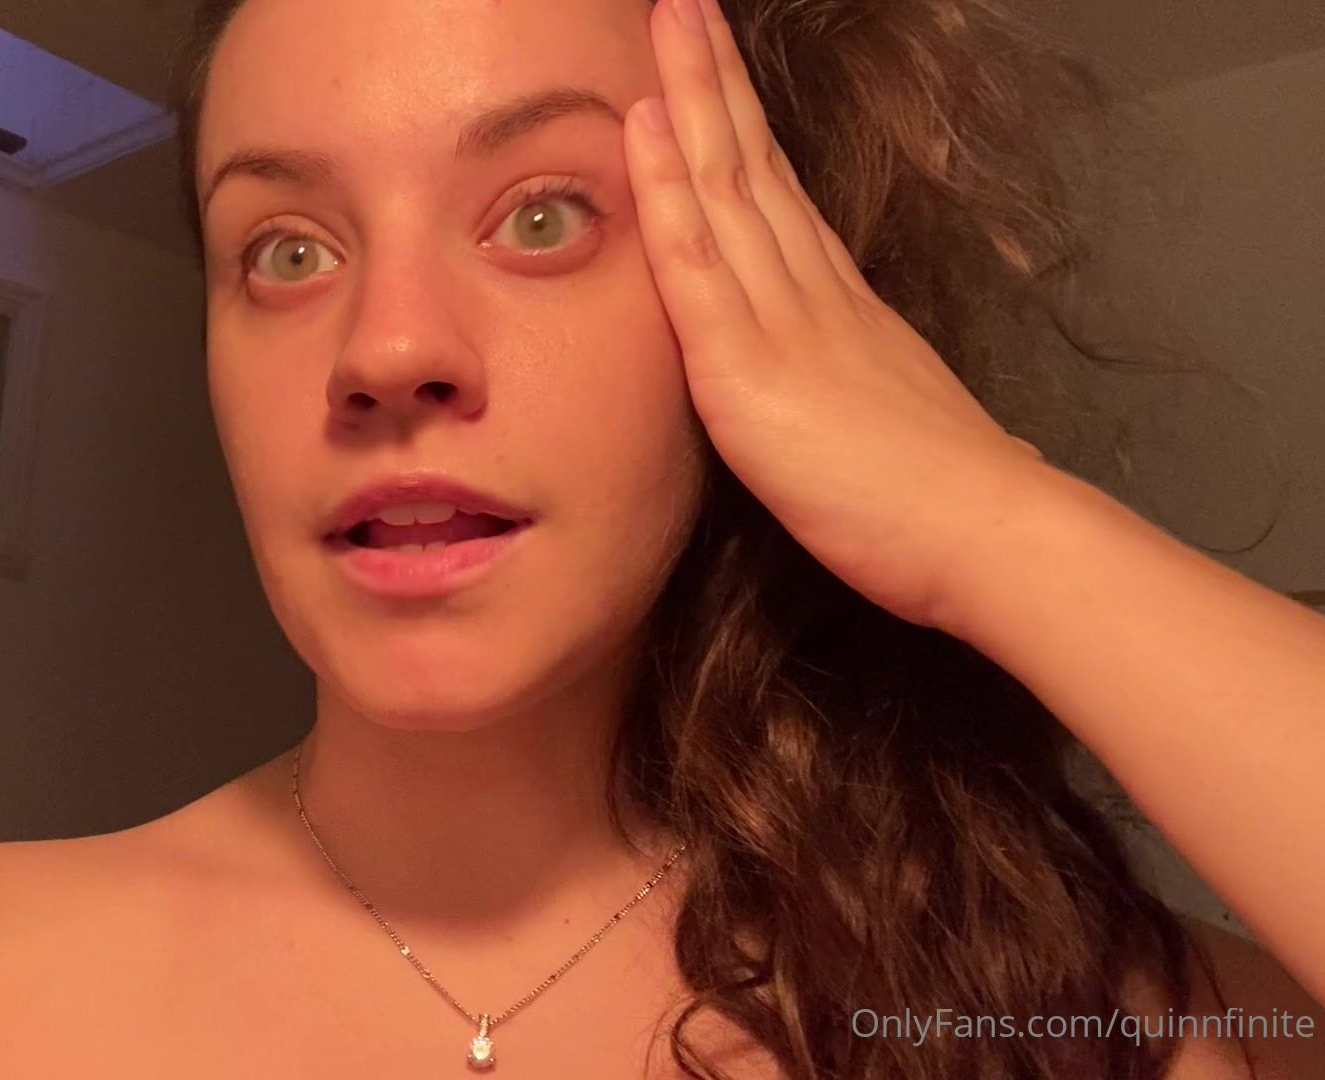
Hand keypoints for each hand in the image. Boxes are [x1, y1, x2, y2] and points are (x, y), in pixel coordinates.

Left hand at [625, 0, 1049, 628]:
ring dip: (688, 102)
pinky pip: (695, 265)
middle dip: (714, 83)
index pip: (779, 196)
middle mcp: (812, 294)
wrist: (984, 537)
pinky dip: (665, 192)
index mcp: (841, 308)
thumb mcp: (888, 422)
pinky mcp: (749, 369)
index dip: (742, 128)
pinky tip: (643, 129)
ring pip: (724, 188)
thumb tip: (847, 393)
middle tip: (687, 9)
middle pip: (752, 167)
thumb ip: (854, 390)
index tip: (717, 72)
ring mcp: (782, 322)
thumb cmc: (941, 505)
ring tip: (668, 23)